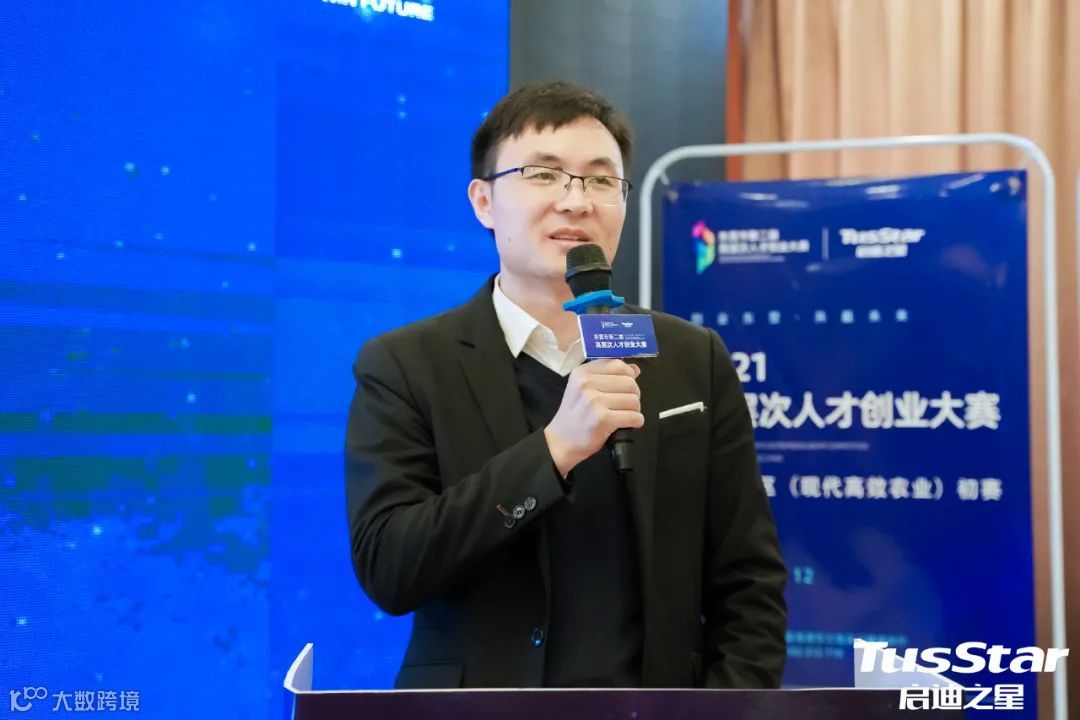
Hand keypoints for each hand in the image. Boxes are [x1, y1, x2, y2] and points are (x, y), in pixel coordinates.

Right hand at [544, 359, 642, 476]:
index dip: (628, 375)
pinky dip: (636, 421)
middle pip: (629, 382)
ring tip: (625, 415)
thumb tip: (635, 369)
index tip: (625, 387)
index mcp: (582, 372)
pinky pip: (634, 416)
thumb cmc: (575, 415)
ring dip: (635, 410)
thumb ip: (608, 376)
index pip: (617, 364)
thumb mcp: (583, 389)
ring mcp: (595, 401)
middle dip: (634, 395)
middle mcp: (587, 383)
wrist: (561, 441)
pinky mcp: (603, 419)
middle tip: (626, 404)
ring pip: (634, 400)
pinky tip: (628, 424)